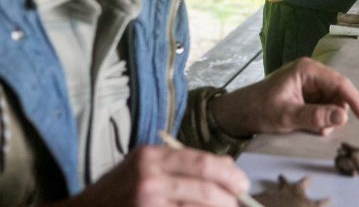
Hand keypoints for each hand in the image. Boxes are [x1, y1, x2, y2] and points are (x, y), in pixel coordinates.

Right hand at [51, 145, 248, 206]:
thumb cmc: (116, 192)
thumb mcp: (144, 167)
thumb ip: (180, 165)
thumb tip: (226, 168)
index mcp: (151, 156)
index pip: (201, 161)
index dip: (228, 174)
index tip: (242, 183)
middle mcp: (149, 178)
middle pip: (204, 187)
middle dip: (228, 198)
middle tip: (238, 202)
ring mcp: (148, 203)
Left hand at [211, 57, 358, 137]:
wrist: (240, 113)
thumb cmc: (260, 109)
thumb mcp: (288, 116)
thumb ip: (316, 116)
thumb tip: (343, 117)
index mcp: (307, 70)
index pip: (339, 83)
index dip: (354, 100)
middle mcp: (311, 73)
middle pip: (338, 92)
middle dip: (337, 112)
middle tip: (324, 129)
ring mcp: (309, 84)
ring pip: (333, 101)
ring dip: (329, 117)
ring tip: (314, 129)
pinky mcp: (307, 95)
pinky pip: (324, 106)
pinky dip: (322, 118)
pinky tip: (312, 126)